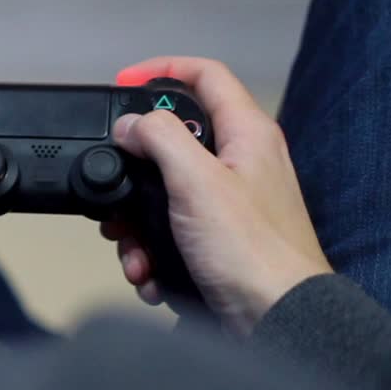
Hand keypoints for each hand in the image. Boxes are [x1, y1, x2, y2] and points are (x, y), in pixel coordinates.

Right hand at [102, 57, 332, 334]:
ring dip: (135, 220)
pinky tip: (148, 271)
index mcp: (247, 134)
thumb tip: (130, 124)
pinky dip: (150, 250)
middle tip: (113, 181)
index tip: (123, 82)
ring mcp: (228, 203)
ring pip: (163, 191)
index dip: (162, 69)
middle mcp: (241, 162)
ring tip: (131, 247)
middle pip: (173, 139)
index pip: (206, 75)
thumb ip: (159, 138)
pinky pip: (169, 231)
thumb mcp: (196, 181)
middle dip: (134, 166)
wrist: (277, 320)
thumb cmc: (252, 251)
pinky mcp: (216, 239)